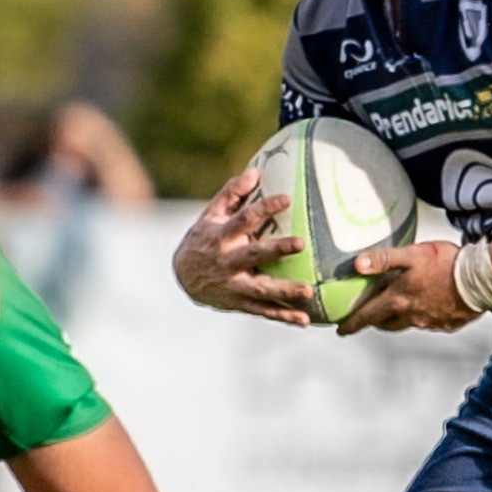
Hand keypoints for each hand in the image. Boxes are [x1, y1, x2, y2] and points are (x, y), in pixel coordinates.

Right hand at [172, 169, 312, 326]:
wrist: (183, 277)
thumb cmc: (204, 238)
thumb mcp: (211, 214)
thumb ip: (232, 193)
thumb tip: (256, 171)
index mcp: (221, 236)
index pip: (244, 219)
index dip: (264, 208)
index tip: (286, 199)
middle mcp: (226, 261)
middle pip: (253, 254)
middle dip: (276, 250)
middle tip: (300, 243)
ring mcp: (233, 285)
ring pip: (260, 289)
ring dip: (284, 291)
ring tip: (309, 291)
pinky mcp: (239, 303)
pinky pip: (263, 311)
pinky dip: (283, 317)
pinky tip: (304, 319)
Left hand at [336, 240, 478, 334]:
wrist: (481, 279)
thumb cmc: (447, 264)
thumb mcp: (411, 255)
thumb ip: (383, 260)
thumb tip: (357, 264)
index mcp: (398, 300)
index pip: (367, 316)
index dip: (352, 323)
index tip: (342, 330)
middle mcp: (411, 316)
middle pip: (385, 323)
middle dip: (374, 320)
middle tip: (370, 315)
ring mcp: (429, 322)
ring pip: (406, 324)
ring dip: (397, 318)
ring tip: (398, 308)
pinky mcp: (447, 324)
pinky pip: (428, 323)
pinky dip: (422, 316)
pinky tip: (428, 305)